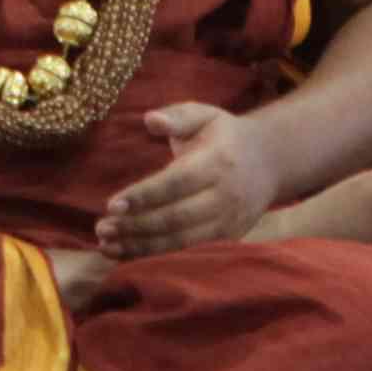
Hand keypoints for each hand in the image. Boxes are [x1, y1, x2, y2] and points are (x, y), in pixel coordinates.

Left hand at [94, 100, 279, 257]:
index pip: (176, 183)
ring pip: (181, 241)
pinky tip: (126, 254)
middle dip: (136, 226)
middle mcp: (224, 196)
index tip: (111, 204)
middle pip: (175, 218)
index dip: (144, 196)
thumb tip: (150, 119)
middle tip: (102, 228)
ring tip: (106, 246)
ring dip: (141, 246)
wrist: (270, 162)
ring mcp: (228, 222)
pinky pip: (188, 251)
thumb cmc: (224, 136)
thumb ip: (177, 115)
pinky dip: (156, 255)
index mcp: (217, 162)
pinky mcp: (226, 239)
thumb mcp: (205, 115)